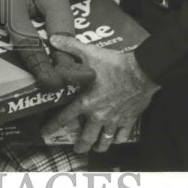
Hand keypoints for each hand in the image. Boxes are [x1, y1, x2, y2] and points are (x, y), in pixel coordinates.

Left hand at [41, 33, 158, 153]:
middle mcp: (98, 115)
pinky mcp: (128, 119)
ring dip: (99, 145)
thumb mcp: (90, 53)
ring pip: (105, 140)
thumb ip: (70, 47)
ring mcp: (114, 119)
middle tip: (77, 149)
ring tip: (96, 147)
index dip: (53, 126)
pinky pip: (122, 135)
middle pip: (86, 138)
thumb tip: (52, 39)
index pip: (64, 118)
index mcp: (86, 101)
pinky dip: (118, 139)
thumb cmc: (114, 64)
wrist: (141, 71)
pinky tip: (115, 138)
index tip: (46, 133)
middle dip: (80, 145)